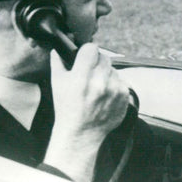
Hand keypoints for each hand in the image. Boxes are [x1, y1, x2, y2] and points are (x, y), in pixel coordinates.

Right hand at [43, 44, 130, 181]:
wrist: (81, 133)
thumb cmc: (66, 108)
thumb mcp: (57, 85)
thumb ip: (57, 63)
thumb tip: (57, 49)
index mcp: (81, 77)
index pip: (91, 48)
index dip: (87, 51)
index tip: (85, 56)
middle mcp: (100, 82)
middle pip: (104, 57)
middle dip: (97, 63)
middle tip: (90, 73)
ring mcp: (114, 89)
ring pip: (113, 70)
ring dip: (106, 75)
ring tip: (96, 88)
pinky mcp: (124, 96)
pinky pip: (121, 81)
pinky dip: (114, 86)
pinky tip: (105, 96)